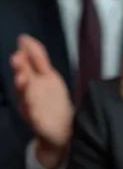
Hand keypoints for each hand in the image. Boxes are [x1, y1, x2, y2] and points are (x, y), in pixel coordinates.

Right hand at [11, 35, 73, 168]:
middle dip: (19, 69)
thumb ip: (36, 58)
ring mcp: (33, 108)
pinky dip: (33, 111)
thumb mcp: (45, 76)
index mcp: (31, 81)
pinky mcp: (40, 122)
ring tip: (22, 78)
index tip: (23, 40)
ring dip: (23, 87)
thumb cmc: (50, 99)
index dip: (25, 53)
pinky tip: (31, 105)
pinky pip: (35, 117)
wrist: (59, 129)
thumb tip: (23, 38)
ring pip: (26, 97)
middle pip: (23, 80)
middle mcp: (28, 94)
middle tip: (16, 57)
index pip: (28, 65)